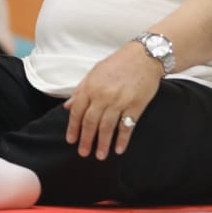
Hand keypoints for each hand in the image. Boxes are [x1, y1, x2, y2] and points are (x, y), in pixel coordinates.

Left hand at [63, 42, 161, 159]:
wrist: (143, 57)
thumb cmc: (118, 63)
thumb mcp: (94, 73)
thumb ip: (81, 90)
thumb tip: (68, 106)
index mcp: (90, 87)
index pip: (77, 112)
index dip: (73, 128)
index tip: (71, 140)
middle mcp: (102, 96)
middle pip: (91, 122)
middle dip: (86, 139)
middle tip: (83, 153)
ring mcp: (119, 102)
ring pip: (107, 127)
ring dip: (102, 143)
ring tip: (100, 155)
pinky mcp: (135, 106)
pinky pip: (127, 126)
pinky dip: (122, 139)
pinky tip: (119, 149)